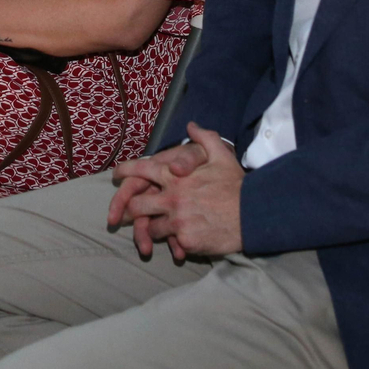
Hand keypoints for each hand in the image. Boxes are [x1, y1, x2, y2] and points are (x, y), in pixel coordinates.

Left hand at [110, 123, 242, 261]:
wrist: (253, 214)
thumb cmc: (235, 185)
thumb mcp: (221, 156)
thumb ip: (204, 138)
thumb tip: (191, 125)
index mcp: (175, 176)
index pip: (141, 170)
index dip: (124, 172)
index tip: (115, 175)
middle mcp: (172, 198)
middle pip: (136, 205)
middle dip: (130, 210)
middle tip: (126, 214)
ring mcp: (177, 220)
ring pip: (150, 228)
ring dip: (151, 228)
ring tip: (155, 230)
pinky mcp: (185, 240)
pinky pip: (170, 243)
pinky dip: (172, 243)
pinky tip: (177, 243)